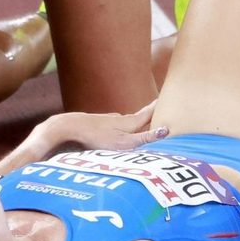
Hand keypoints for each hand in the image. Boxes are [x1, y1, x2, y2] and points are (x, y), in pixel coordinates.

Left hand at [44, 100, 168, 151]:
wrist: (70, 128)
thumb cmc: (97, 138)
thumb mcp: (124, 143)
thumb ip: (144, 138)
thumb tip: (165, 131)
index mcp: (130, 122)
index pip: (150, 113)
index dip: (159, 107)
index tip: (169, 97)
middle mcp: (121, 119)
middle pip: (140, 118)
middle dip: (150, 116)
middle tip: (161, 112)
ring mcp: (109, 121)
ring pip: (127, 123)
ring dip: (136, 124)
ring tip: (143, 126)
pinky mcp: (99, 126)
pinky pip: (116, 128)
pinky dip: (122, 130)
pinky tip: (118, 134)